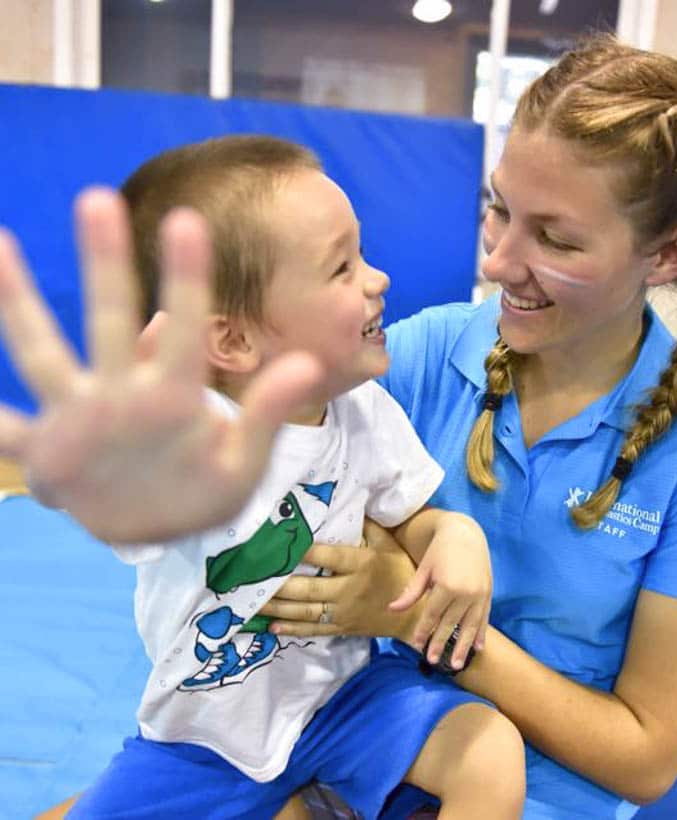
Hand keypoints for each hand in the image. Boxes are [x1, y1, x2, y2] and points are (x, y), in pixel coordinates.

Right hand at [0, 188, 325, 542]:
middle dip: (105, 266)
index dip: (187, 280)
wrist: (163, 531)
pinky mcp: (46, 457)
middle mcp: (121, 393)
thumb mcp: (243, 461)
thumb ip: (267, 414)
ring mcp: (79, 418)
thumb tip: (310, 363)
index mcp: (172, 395)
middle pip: (110, 321)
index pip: (184, 330)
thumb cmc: (206, 489)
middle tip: (98, 199)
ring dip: (19, 304)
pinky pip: (6, 432)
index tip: (187, 222)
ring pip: (43, 355)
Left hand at [259, 519, 421, 639]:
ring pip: (306, 612)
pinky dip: (292, 630)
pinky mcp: (342, 627)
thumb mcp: (389, 543)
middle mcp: (350, 589)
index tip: (283, 545)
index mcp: (362, 564)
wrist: (416, 612)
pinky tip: (272, 626)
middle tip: (254, 578)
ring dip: (278, 608)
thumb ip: (367, 526)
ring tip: (253, 602)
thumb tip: (347, 501)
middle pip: (311, 589)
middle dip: (281, 585)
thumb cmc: (400, 570)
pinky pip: (313, 631)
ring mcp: (344, 611)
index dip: (307, 553)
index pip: (330, 556)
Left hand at [389, 512, 491, 668]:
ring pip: (469, 626)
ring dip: (463, 647)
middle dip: (440, 643)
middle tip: (431, 661)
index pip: (432, 615)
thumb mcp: (424, 569)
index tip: (416, 646)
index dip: (424, 631)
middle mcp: (465, 593)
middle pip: (450, 624)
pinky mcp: (488, 593)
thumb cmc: (440, 550)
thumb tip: (392, 609)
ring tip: (456, 665)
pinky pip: (484, 618)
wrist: (466, 533)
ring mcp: (479, 594)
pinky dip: (481, 633)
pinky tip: (478, 648)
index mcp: (446, 586)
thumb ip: (411, 592)